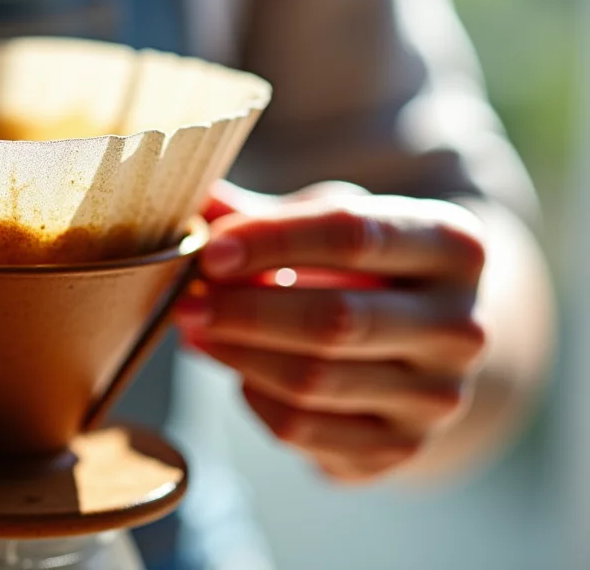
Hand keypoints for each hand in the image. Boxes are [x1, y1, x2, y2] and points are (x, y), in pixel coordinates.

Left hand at [175, 181, 487, 483]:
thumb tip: (198, 201)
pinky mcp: (400, 447)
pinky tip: (239, 371)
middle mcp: (462, 326)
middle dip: (245, 310)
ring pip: (313, 381)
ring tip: (195, 330)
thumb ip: (264, 214)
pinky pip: (303, 429)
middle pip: (335, 319)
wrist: (424, 343)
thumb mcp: (331, 221)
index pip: (353, 233)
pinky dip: (255, 398)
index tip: (211, 250)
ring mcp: (437, 397)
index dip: (271, 240)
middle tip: (187, 301)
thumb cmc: (366, 264)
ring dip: (237, 355)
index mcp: (454, 247)